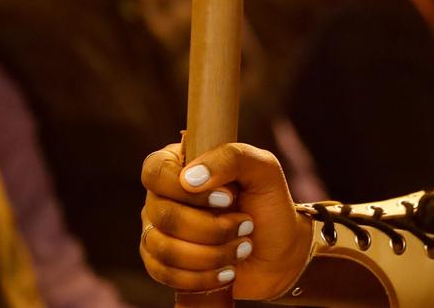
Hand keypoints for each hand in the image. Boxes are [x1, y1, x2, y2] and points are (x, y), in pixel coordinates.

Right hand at [140, 141, 311, 297]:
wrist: (278, 254)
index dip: (188, 191)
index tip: (227, 199)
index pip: (156, 171)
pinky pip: (164, 274)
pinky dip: (202, 276)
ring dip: (212, 254)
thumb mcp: (263, 170)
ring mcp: (157, 231)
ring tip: (242, 248)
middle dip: (212, 228)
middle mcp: (162, 196)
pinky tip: (226, 271)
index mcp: (180, 164)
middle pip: (162, 215)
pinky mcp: (160, 264)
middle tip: (245, 226)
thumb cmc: (268, 205)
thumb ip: (231, 157)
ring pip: (163, 248)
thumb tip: (189, 178)